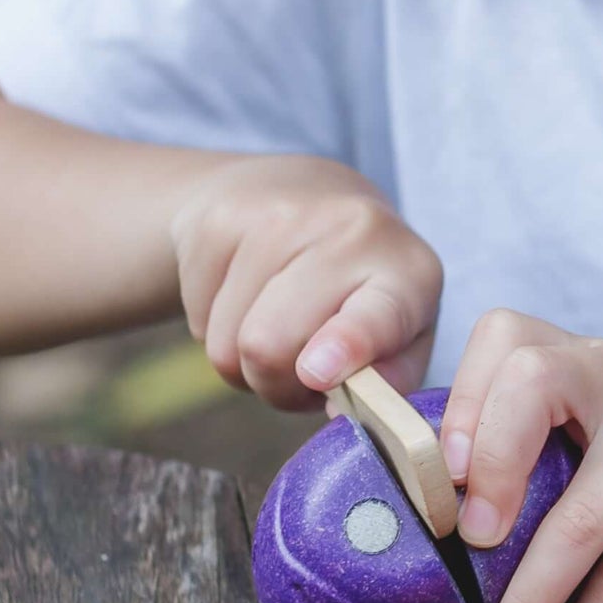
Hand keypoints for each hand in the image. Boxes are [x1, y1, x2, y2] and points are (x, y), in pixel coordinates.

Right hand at [167, 156, 441, 407]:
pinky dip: (215, 326)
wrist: (299, 191)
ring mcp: (277, 216)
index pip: (373, 315)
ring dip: (244, 361)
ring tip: (277, 325)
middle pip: (272, 346)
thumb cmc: (363, 289)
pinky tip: (247, 292)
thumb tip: (342, 411)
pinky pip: (196, 318)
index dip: (346, 344)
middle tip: (298, 373)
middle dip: (276, 384)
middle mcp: (348, 230)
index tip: (317, 370)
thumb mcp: (402, 335)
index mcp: (407, 271)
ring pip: (227, 344)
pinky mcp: (216, 219)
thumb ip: (388, 380)